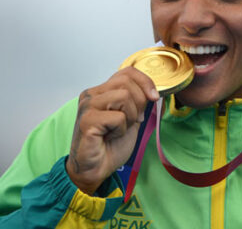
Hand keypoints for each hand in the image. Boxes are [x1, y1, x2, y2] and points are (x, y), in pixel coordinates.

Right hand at [65, 67, 159, 194]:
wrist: (96, 169)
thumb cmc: (110, 145)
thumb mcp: (130, 118)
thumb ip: (137, 101)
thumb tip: (152, 91)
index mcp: (101, 91)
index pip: (128, 71)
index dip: (146, 82)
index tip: (154, 98)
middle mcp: (91, 94)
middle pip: (128, 82)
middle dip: (140, 103)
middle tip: (132, 121)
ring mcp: (87, 106)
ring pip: (124, 96)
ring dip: (131, 117)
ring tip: (120, 129)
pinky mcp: (87, 120)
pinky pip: (118, 117)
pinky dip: (121, 129)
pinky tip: (111, 137)